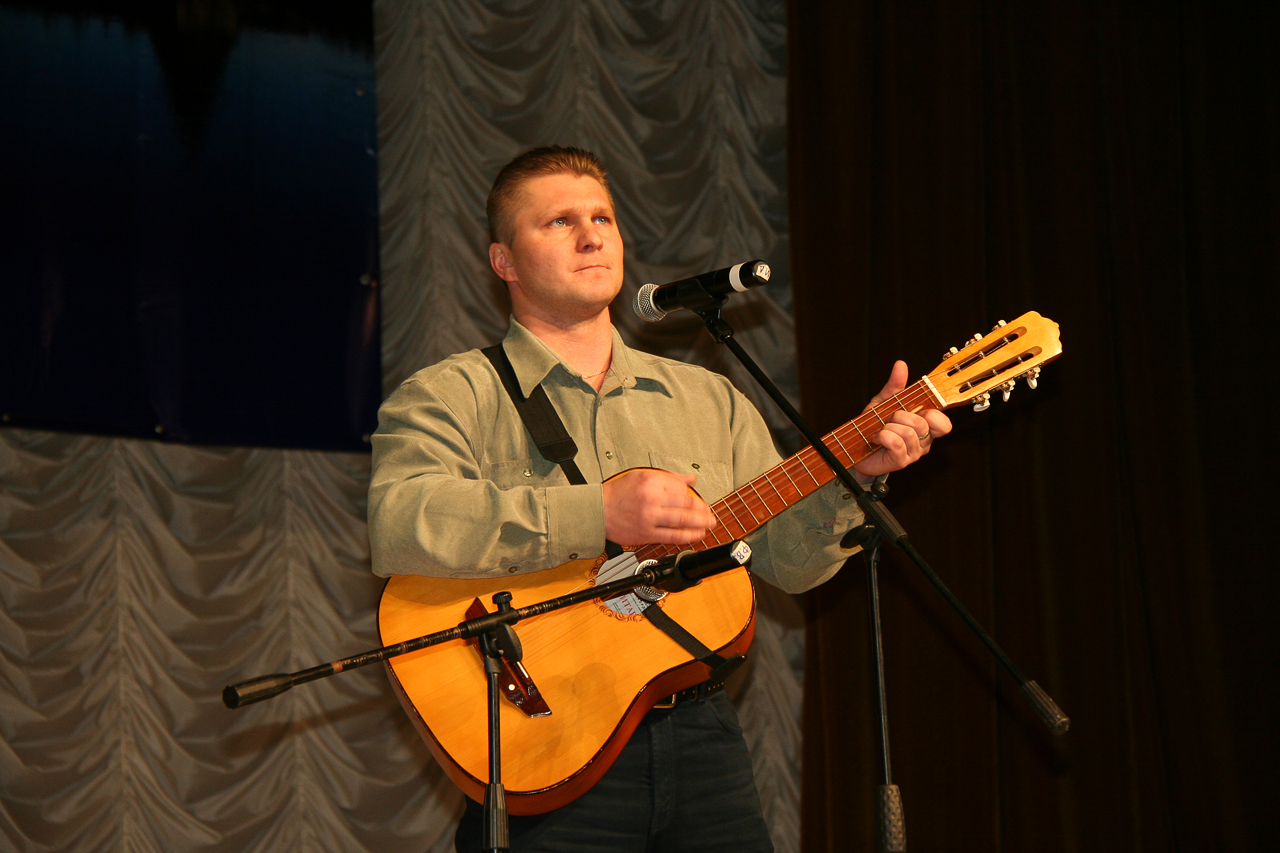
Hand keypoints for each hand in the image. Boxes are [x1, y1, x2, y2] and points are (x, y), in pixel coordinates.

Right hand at [602, 468, 716, 546]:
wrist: (597, 511)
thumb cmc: (616, 494)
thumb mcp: (640, 476)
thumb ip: (668, 477)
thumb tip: (689, 478)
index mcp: (650, 482)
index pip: (680, 487)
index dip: (692, 493)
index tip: (697, 498)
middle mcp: (651, 499)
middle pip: (685, 504)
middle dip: (702, 509)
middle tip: (710, 513)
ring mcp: (650, 518)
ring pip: (682, 521)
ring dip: (699, 523)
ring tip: (709, 524)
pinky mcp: (646, 534)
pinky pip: (672, 536)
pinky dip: (687, 536)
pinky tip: (696, 535)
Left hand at [852, 360, 951, 483]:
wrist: (855, 448)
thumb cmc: (873, 426)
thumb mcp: (884, 403)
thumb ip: (894, 386)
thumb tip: (901, 365)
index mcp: (925, 427)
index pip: (944, 424)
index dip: (934, 416)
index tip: (918, 410)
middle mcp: (923, 442)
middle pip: (922, 424)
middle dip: (899, 416)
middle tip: (889, 419)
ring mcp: (913, 453)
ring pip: (908, 433)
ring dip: (888, 427)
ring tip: (881, 430)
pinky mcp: (900, 462)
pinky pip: (896, 443)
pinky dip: (883, 436)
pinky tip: (877, 438)